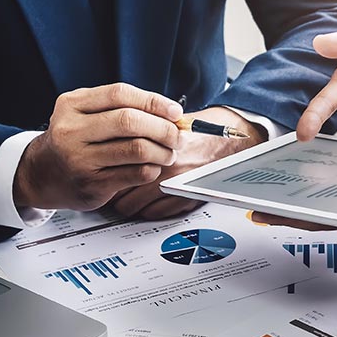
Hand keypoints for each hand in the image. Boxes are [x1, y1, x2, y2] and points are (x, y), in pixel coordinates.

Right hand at [14, 84, 182, 210]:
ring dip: (162, 152)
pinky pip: (135, 174)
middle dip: (163, 129)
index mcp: (73, 105)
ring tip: (168, 153)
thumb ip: (122, 108)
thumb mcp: (86, 114)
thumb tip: (171, 114)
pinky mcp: (92, 184)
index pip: (121, 94)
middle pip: (130, 122)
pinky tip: (153, 167)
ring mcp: (80, 159)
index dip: (154, 101)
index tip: (175, 112)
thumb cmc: (75, 141)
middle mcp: (72, 130)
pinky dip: (153, 169)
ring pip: (137, 150)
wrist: (41, 174)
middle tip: (177, 136)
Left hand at [110, 107, 267, 218]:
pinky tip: (147, 202)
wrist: (234, 141)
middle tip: (109, 186)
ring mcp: (175, 187)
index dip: (106, 169)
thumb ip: (143, 130)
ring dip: (127, 202)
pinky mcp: (186, 200)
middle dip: (113, 189)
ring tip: (126, 196)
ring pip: (132, 206)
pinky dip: (147, 210)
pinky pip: (154, 214)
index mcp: (157, 147)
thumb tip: (115, 136)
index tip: (103, 169)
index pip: (116, 166)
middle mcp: (165, 169)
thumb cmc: (206, 130)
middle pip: (120, 190)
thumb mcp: (170, 122)